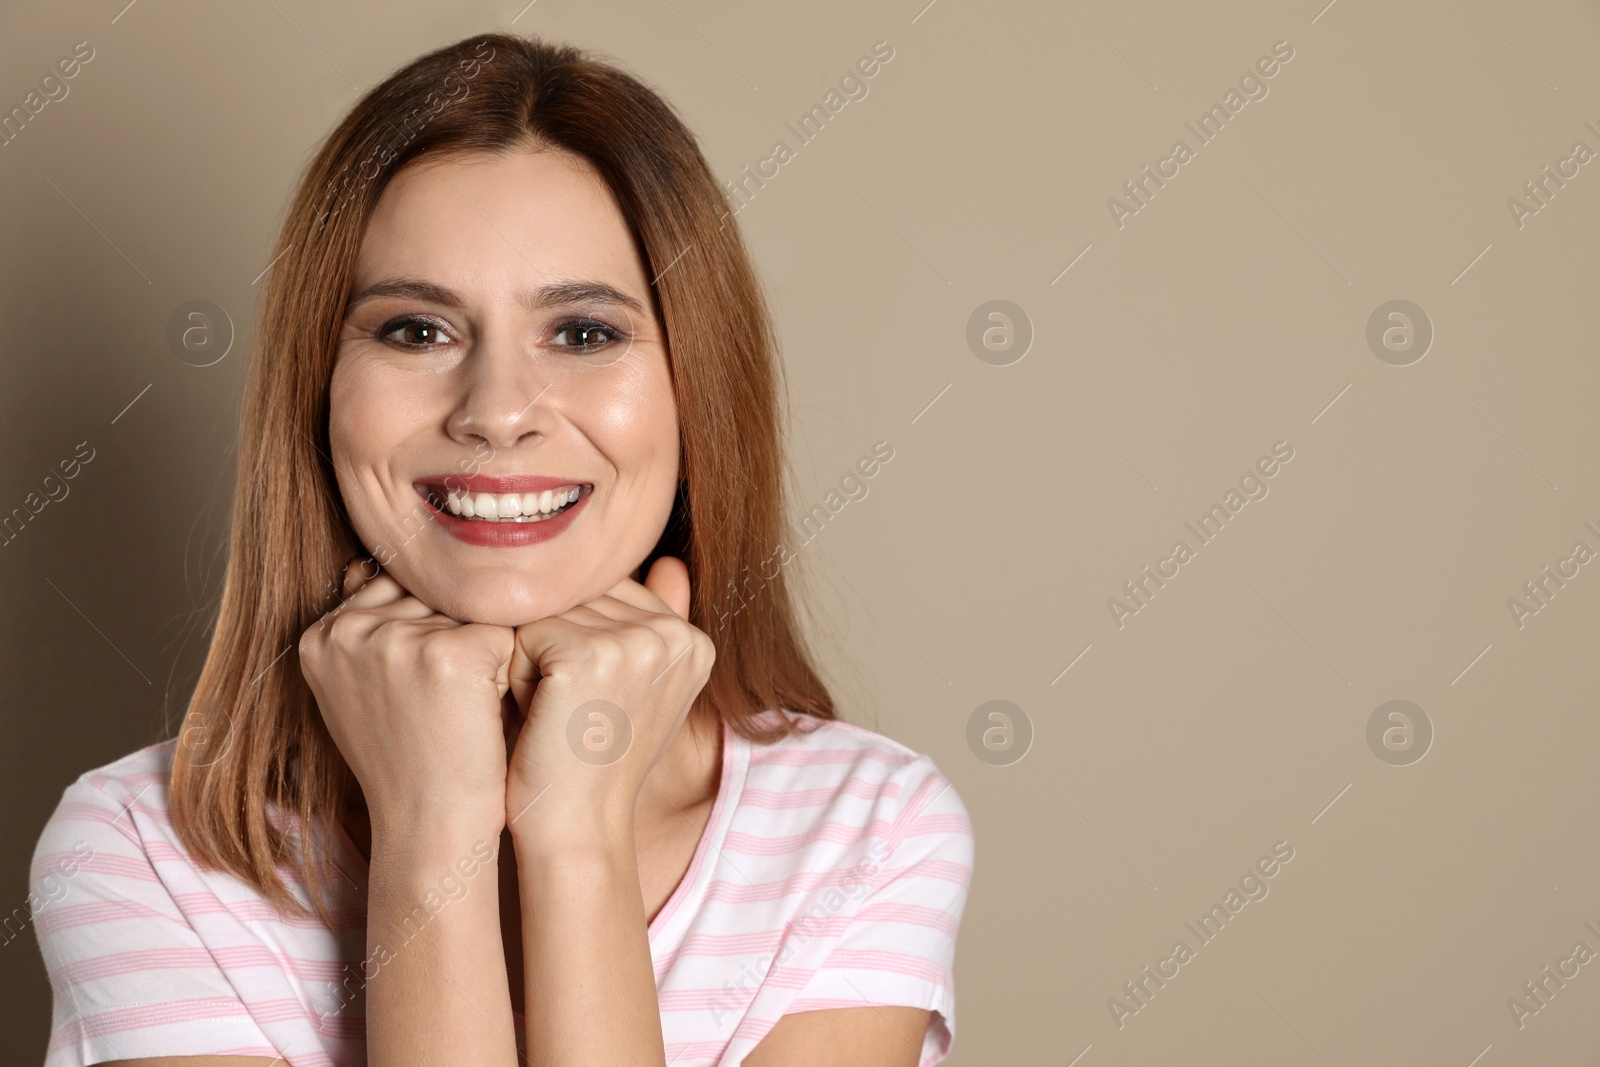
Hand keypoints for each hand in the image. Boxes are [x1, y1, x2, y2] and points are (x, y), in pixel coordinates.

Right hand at [297, 558, 516, 840]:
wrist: (431, 828)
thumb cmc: (408, 759)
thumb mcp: (366, 688)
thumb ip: (370, 627)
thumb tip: (371, 561)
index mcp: (321, 635)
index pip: (397, 586)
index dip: (430, 630)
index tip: (434, 682)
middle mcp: (350, 630)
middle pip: (435, 592)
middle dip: (456, 633)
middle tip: (455, 697)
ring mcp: (398, 639)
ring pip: (471, 608)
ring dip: (487, 647)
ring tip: (471, 705)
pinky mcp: (450, 655)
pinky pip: (506, 629)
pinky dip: (512, 666)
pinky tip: (494, 708)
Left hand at [503, 556, 715, 845]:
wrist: (574, 832)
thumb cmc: (588, 762)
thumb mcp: (630, 687)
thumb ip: (646, 622)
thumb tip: (670, 560)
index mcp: (692, 639)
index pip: (607, 593)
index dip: (576, 641)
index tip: (588, 706)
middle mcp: (674, 635)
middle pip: (576, 597)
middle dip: (551, 648)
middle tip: (568, 715)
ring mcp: (637, 642)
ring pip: (547, 611)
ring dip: (531, 658)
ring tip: (554, 715)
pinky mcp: (591, 655)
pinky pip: (522, 631)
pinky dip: (514, 673)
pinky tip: (537, 716)